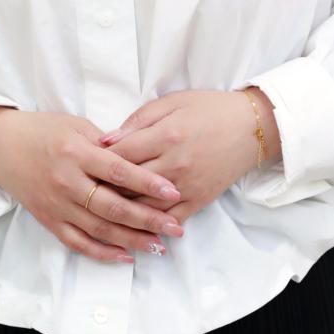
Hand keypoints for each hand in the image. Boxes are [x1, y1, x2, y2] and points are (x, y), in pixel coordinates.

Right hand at [0, 107, 185, 262]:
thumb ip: (108, 144)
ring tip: (159, 245)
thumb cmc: (44, 130)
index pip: (118, 171)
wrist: (2, 146)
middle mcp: (67, 182)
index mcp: (76, 153)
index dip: (147, 183)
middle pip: (113, 207)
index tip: (173, 192)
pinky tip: (126, 256)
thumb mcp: (77, 125)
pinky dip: (102, 253)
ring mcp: (57, 205)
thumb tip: (141, 158)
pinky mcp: (49, 220)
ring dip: (132, 240)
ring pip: (99, 229)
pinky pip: (78, 243)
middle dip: (148, 220)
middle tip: (175, 227)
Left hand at [95, 88, 277, 224]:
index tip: (82, 165)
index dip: (98, 161)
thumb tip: (108, 139)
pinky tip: (134, 231)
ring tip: (98, 215)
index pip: (122, 154)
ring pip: (145, 207)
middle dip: (102, 189)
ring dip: (121, 213)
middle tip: (82, 193)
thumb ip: (139, 120)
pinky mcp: (199, 199)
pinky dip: (151, 227)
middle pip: (128, 184)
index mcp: (166, 135)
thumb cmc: (210, 109)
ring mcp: (187, 185)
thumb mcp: (173, 103)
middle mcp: (175, 163)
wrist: (251, 127)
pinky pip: (170, 219)